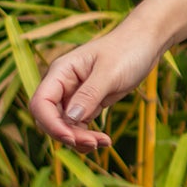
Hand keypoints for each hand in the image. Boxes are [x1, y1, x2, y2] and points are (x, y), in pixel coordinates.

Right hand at [29, 18, 162, 152]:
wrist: (145, 43)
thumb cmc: (127, 50)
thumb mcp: (110, 72)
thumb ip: (89, 95)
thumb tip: (70, 119)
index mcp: (61, 72)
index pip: (41, 103)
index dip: (50, 123)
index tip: (70, 137)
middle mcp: (63, 85)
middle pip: (51, 119)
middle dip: (68, 135)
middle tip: (95, 143)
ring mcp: (74, 96)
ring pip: (66, 126)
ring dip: (80, 139)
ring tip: (104, 142)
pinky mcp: (88, 104)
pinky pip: (79, 126)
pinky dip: (88, 136)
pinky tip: (105, 141)